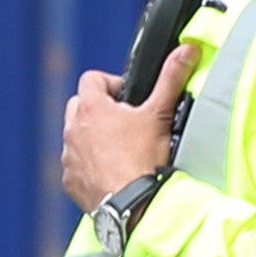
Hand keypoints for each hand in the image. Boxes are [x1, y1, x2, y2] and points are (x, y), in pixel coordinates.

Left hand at [60, 41, 197, 210]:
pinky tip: (111, 172)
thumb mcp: (161, 114)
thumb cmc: (143, 160)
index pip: (91, 79)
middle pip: (79, 106)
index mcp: (91, 107)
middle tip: (124, 122)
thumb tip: (186, 50)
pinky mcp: (70, 181)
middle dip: (98, 109)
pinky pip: (75, 166)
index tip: (128, 97)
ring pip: (75, 137)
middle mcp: (73, 130)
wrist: (133, 206)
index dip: (111, 83)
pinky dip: (89, 165)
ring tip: (119, 149)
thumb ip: (171, 78)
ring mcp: (69, 157)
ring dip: (92, 138)